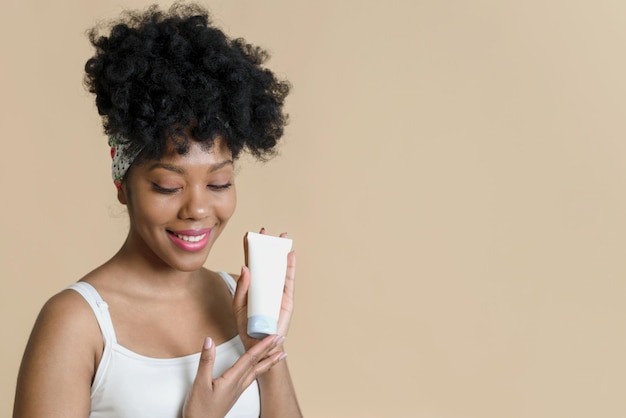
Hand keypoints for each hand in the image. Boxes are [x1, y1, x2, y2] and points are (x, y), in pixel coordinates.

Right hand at [183, 334, 286, 417]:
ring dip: (268, 361)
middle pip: (257, 363)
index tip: (273, 336)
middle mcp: (238, 384)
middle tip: (282, 339)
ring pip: (256, 371)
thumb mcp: (200, 383)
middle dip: (270, 350)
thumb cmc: (200, 409)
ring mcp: (237, 389)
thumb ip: (206, 361)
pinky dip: (259, 369)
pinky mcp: (234, 393)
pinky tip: (260, 368)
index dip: (263, 345)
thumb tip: (209, 342)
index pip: (250, 358)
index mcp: (232, 380)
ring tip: (279, 354)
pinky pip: (251, 377)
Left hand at [234, 228, 295, 350]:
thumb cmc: (246, 326)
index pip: (251, 263)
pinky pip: (288, 279)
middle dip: (267, 246)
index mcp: (251, 285)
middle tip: (266, 231)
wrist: (258, 344)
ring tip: (282, 237)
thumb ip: (241, 288)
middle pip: (266, 262)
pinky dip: (290, 267)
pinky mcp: (286, 298)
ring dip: (281, 252)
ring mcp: (276, 290)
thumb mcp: (238, 306)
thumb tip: (245, 268)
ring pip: (279, 267)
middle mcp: (264, 285)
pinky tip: (290, 255)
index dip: (250, 249)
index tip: (249, 235)